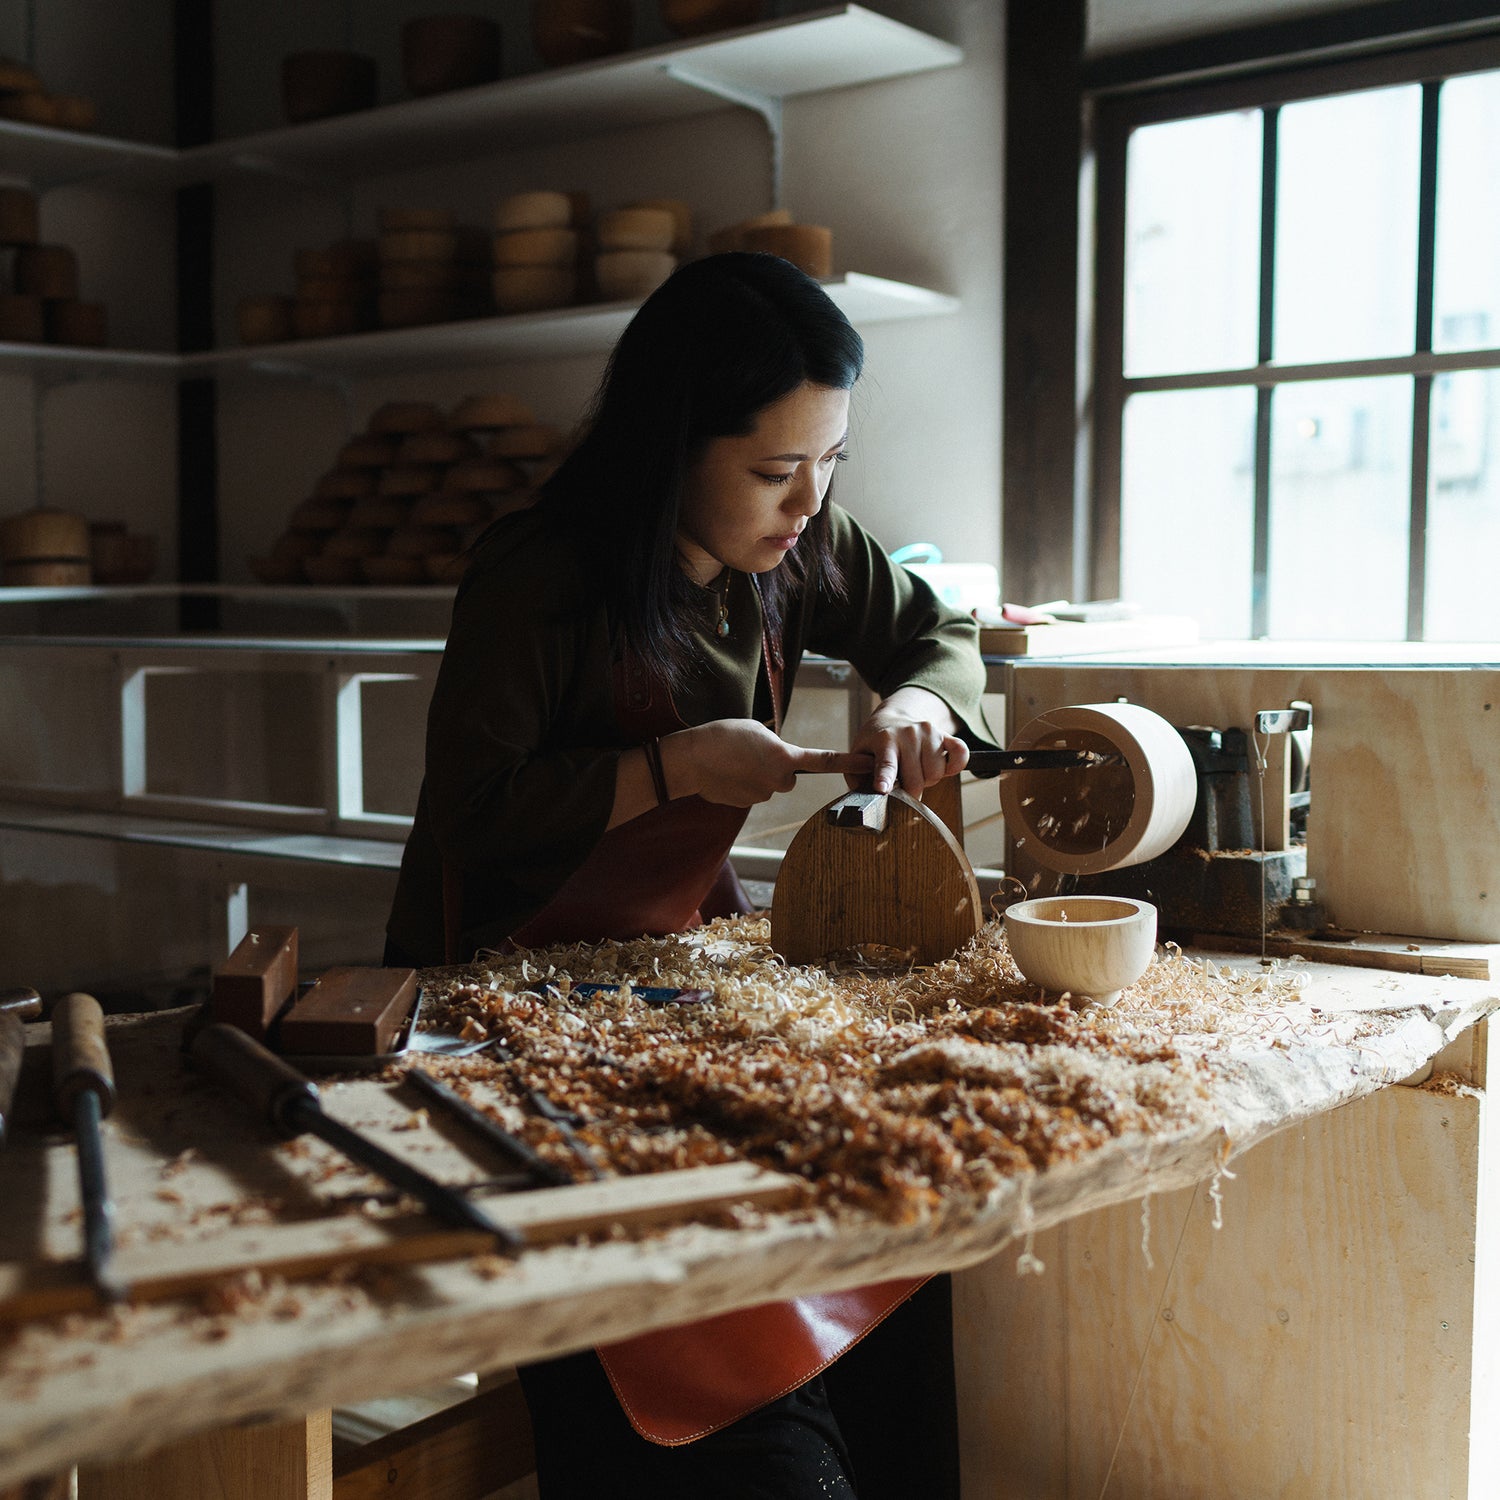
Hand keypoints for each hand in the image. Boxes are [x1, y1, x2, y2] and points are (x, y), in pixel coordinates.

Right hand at [665, 719, 873, 807]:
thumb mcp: (755, 730)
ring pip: (769, 784)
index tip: (869, 764)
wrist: (690, 760)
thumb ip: (775, 746)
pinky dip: (743, 784)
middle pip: (789, 776)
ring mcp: (762, 795)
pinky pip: (753, 792)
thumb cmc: (721, 736)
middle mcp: (778, 780)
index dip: (848, 763)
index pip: (823, 762)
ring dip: (757, 775)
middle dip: (777, 767)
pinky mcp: (747, 804)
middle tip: (751, 753)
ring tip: (733, 761)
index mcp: (784, 757)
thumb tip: (779, 761)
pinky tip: (726, 774)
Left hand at [850, 686, 968, 796]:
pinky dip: (954, 766)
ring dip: (928, 780)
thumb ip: (857, 776)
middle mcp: (908, 734)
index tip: (882, 789)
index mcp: (884, 740)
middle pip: (916, 780)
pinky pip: (960, 755)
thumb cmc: (875, 743)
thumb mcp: (859, 755)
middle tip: (902, 782)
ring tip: (916, 770)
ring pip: (937, 774)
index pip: (886, 763)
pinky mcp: (946, 734)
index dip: (885, 778)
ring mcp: (929, 732)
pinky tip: (941, 766)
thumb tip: (862, 796)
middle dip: (910, 791)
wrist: (894, 717)